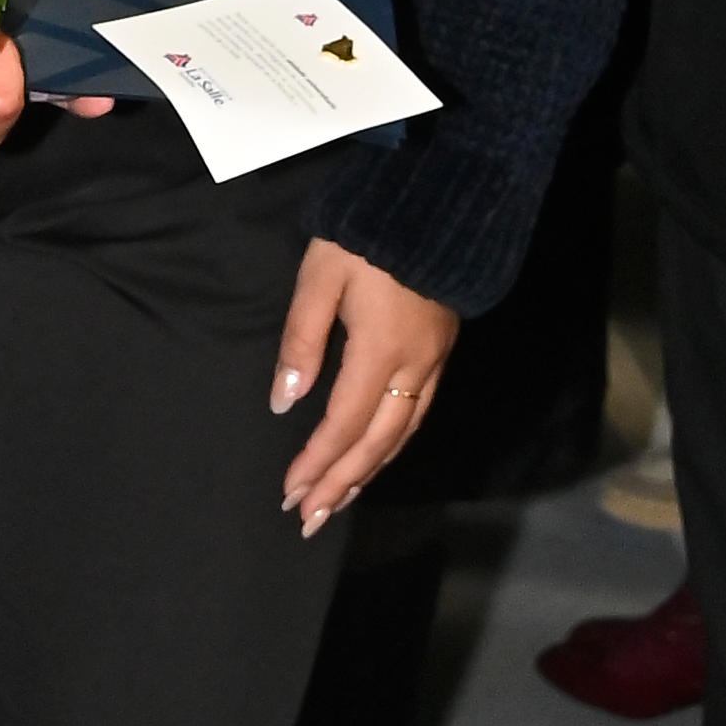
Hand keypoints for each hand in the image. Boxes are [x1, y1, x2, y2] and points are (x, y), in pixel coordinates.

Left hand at [269, 239, 458, 535]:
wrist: (436, 205)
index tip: (290, 493)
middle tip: (310, 519)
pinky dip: (392, 445)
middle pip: (376, 443)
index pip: (343, 424)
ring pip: (401, 434)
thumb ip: (300, 342)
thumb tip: (284, 402)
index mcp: (380, 351)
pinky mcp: (441, 352)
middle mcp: (414, 367)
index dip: (316, 463)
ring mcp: (433, 362)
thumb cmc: (366, 237)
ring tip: (339, 500)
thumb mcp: (320, 279)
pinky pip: (417, 415)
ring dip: (368, 472)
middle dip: (342, 484)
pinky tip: (375, 456)